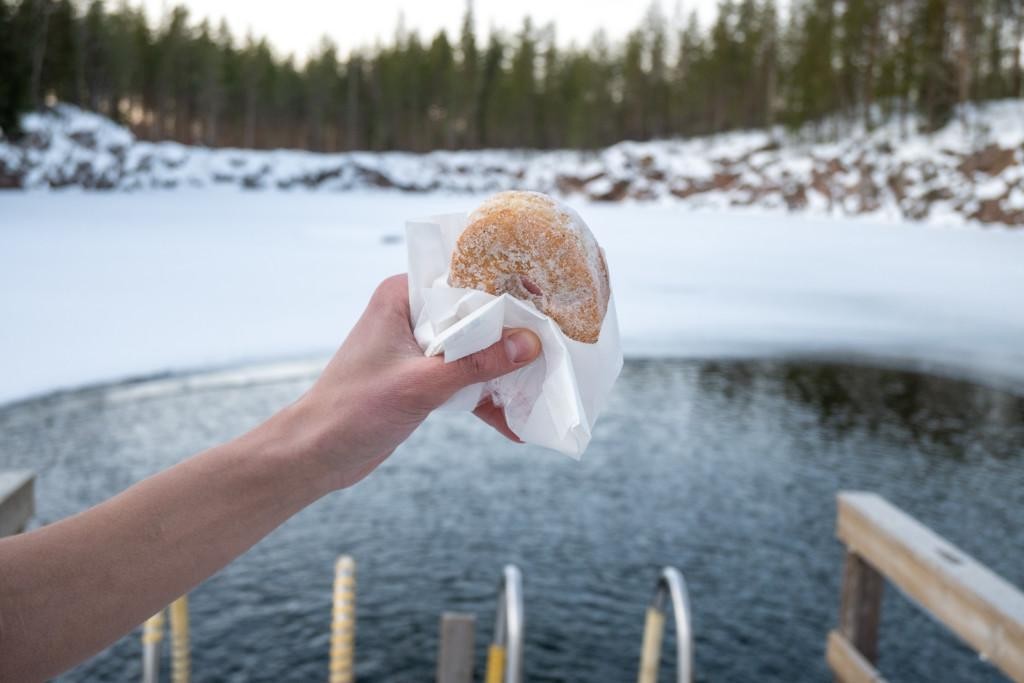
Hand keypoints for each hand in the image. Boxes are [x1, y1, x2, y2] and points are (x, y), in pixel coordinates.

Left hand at [284, 274, 541, 489]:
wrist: (315, 456)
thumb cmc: (354, 410)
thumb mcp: (421, 384)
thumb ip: (476, 364)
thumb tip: (530, 344)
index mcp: (402, 296)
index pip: (463, 277)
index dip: (504, 286)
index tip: (545, 296)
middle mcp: (411, 315)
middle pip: (475, 315)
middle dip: (512, 334)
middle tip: (556, 342)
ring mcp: (417, 348)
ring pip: (474, 349)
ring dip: (502, 371)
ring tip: (543, 385)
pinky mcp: (422, 378)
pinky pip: (464, 380)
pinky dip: (485, 399)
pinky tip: (515, 424)